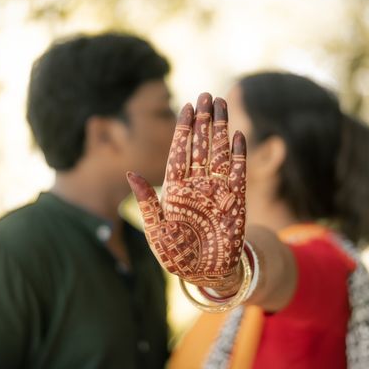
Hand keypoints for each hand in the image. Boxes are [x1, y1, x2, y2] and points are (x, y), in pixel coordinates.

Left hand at [127, 93, 246, 287]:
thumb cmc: (176, 255)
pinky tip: (238, 135)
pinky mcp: (236, 201)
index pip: (180, 152)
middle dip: (204, 121)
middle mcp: (197, 185)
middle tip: (207, 95)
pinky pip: (238, 173)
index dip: (183, 129)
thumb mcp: (156, 230)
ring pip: (219, 153)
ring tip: (223, 104)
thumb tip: (130, 173)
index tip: (186, 106)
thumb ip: (147, 202)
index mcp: (175, 189)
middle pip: (201, 145)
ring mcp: (217, 191)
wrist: (205, 274)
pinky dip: (238, 155)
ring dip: (221, 129)